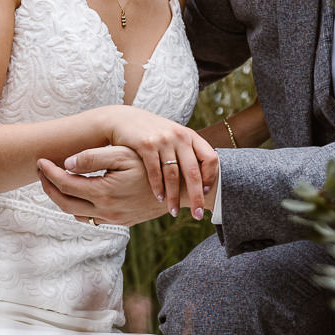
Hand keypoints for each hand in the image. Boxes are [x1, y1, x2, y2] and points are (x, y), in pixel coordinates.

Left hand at [36, 145, 216, 226]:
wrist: (181, 189)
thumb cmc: (154, 166)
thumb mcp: (124, 154)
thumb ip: (94, 158)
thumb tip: (67, 164)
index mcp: (103, 192)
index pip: (65, 184)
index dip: (49, 173)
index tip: (40, 160)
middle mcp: (106, 210)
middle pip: (64, 203)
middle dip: (48, 187)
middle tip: (40, 171)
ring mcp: (113, 219)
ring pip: (76, 213)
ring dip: (62, 198)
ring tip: (54, 181)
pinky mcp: (121, 222)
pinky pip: (91, 217)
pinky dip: (78, 206)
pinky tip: (77, 192)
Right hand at [99, 107, 219, 216]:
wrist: (123, 120)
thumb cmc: (151, 133)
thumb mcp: (173, 136)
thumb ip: (186, 152)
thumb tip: (202, 179)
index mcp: (190, 136)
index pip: (210, 158)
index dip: (211, 176)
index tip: (206, 192)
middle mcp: (179, 136)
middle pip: (193, 172)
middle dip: (196, 196)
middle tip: (197, 214)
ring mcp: (163, 140)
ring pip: (173, 175)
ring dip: (173, 196)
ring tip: (173, 211)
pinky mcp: (146, 144)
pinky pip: (155, 172)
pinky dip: (158, 187)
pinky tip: (159, 198)